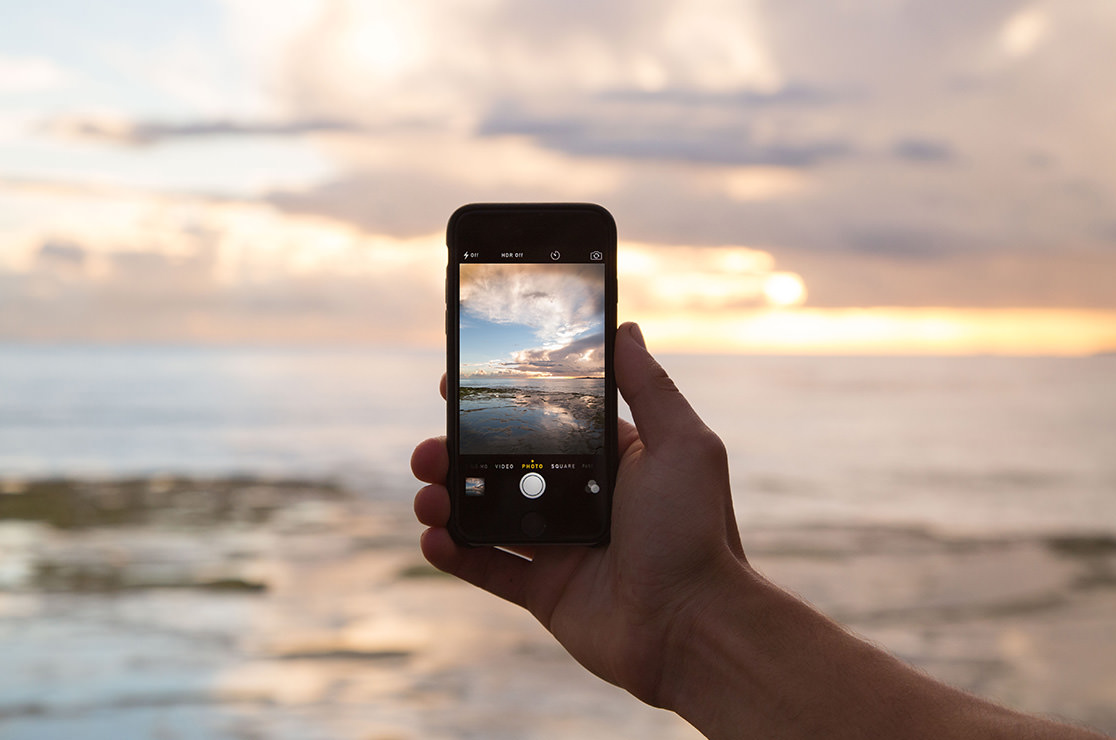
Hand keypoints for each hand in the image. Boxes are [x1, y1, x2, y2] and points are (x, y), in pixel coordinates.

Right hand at [411, 321, 750, 705]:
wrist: (694, 626)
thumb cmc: (695, 531)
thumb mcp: (682, 445)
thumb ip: (648, 387)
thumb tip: (625, 329)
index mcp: (610, 461)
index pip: (543, 422)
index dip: (499, 406)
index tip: (455, 386)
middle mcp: (582, 500)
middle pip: (504, 467)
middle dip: (458, 454)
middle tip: (429, 450)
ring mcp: (560, 547)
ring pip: (487, 514)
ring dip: (446, 501)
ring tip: (427, 495)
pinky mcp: (545, 591)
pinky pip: (488, 568)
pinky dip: (454, 554)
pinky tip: (433, 539)